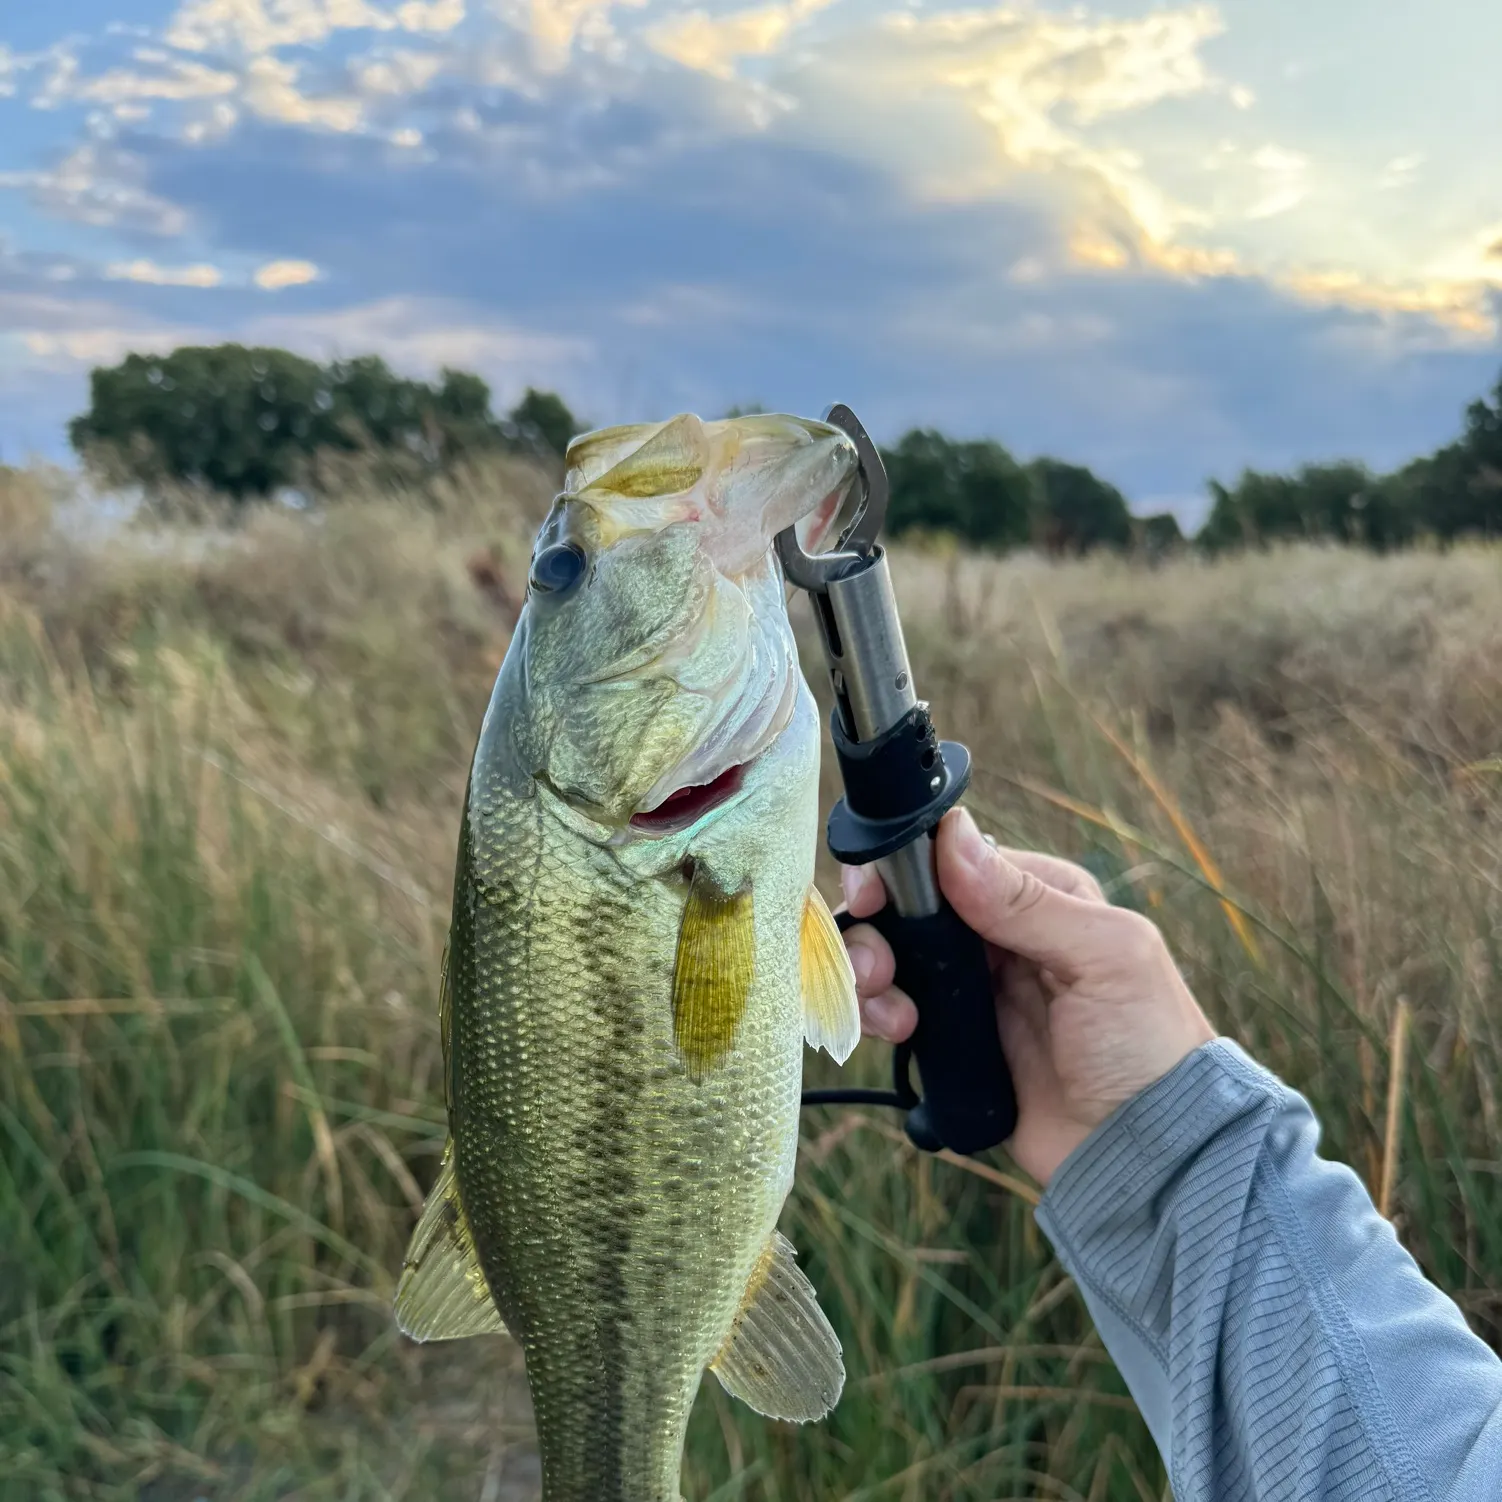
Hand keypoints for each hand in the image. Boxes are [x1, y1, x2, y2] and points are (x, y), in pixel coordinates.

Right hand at [840, 807, 1216, 1187]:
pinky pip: (893, 1010)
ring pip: (892, 954)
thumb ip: (1025, 900)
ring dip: (871, 972)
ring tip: (892, 1013)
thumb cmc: (1148, 1048)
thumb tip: (952, 834)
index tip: (874, 892)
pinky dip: (876, 1013)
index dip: (903, 867)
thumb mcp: (1103, 958)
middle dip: (876, 926)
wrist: (1146, 1159)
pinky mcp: (953, 1040)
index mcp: (1043, 896)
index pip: (953, 857)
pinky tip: (897, 1032)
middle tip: (876, 965)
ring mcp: (973, 988)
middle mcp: (1000, 934)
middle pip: (908, 904)